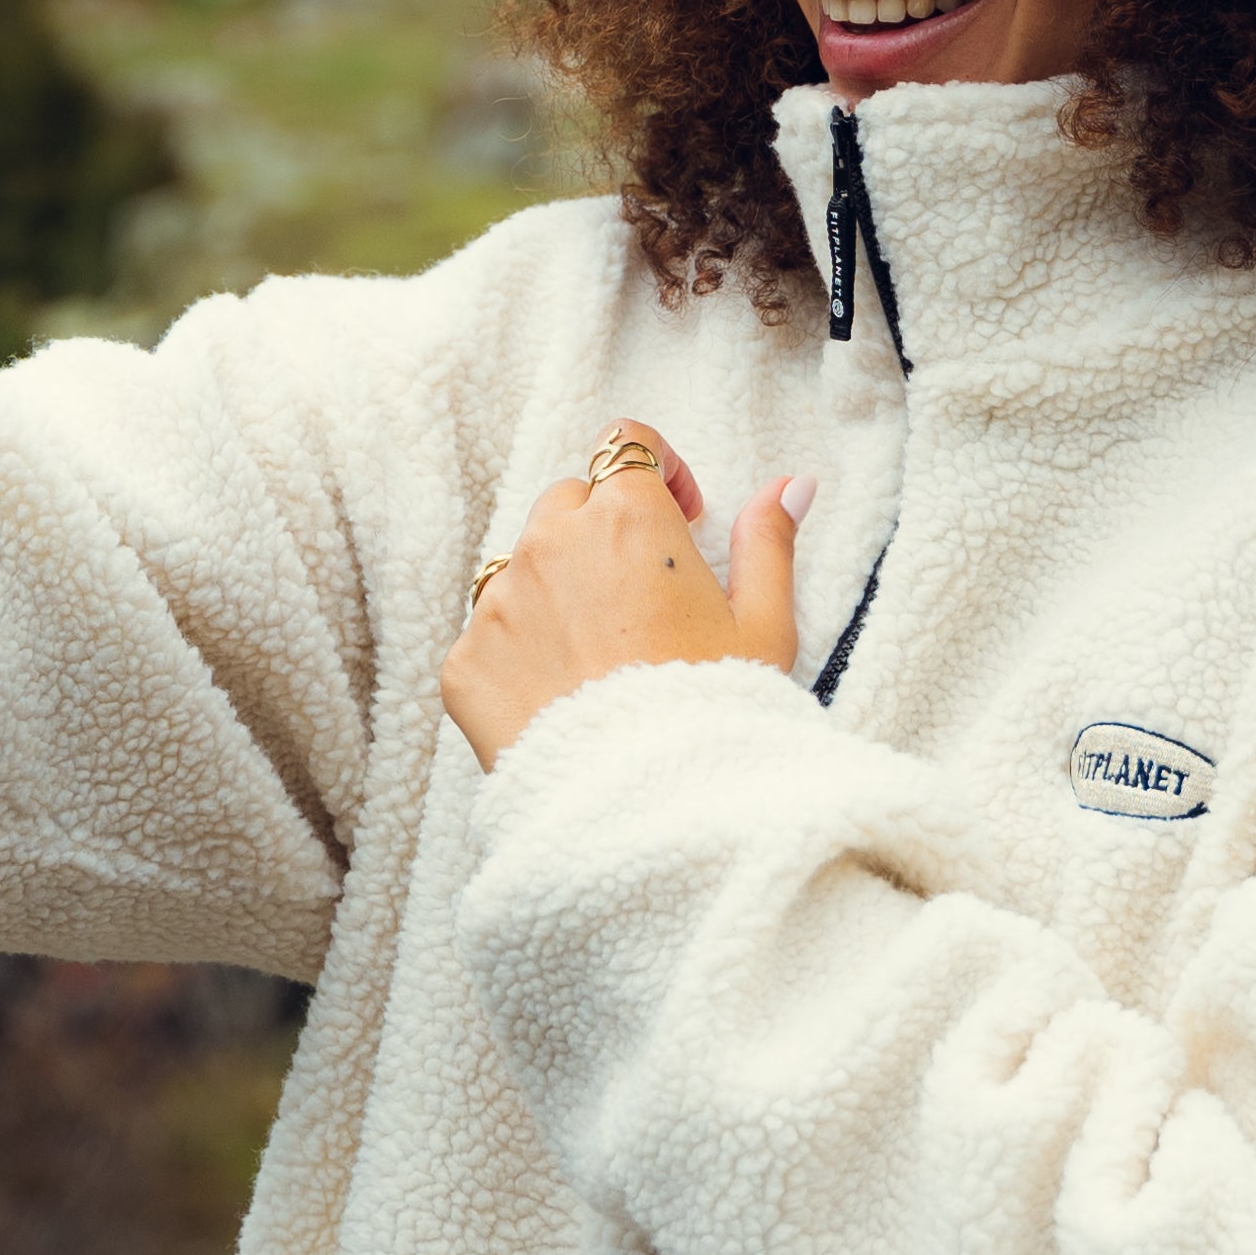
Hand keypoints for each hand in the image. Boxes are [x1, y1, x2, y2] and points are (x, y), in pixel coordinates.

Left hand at [442, 433, 811, 770]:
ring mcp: (497, 602)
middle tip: (646, 599)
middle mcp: (549, 543)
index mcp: (626, 519)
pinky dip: (520, 654)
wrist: (647, 811)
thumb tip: (791, 487)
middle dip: (604, 532)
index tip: (680, 514)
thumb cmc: (715, 716)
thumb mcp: (763, 625)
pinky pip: (488, 636)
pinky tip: (565, 700)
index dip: (656, 471)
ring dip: (557, 591)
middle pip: (569, 502)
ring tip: (604, 658)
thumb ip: (767, 542)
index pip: (624, 443)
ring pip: (522, 567)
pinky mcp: (464, 661)